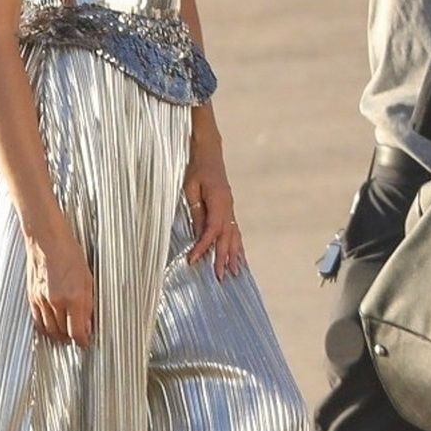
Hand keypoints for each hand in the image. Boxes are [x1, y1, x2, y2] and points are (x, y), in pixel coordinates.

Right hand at [24, 224, 94, 345]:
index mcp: (74, 296)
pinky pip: (38, 321)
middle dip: (72, 338)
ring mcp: (41, 300)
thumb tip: (89, 323)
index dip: (83, 341)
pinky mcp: (32, 297)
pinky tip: (53, 326)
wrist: (47, 239)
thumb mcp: (88, 278)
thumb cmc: (69, 253)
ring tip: (67, 333)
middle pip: (63, 333)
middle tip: (79, 336)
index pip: (77, 332)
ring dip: (59, 335)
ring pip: (50, 330)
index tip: (87, 341)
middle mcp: (56, 301)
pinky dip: (46, 327)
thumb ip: (88, 304)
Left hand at [183, 145, 245, 279]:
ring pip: (235, 236)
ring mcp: (231, 208)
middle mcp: (228, 207)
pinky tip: (239, 257)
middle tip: (220, 278)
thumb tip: (199, 234)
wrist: (209, 152)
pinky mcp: (230, 209)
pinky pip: (236, 231)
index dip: (203, 247)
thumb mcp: (190, 189)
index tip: (193, 260)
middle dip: (223, 258)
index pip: (212, 230)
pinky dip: (238, 246)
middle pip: (227, 237)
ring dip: (235, 255)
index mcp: (219, 202)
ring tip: (235, 273)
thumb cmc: (196, 168)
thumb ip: (196, 212)